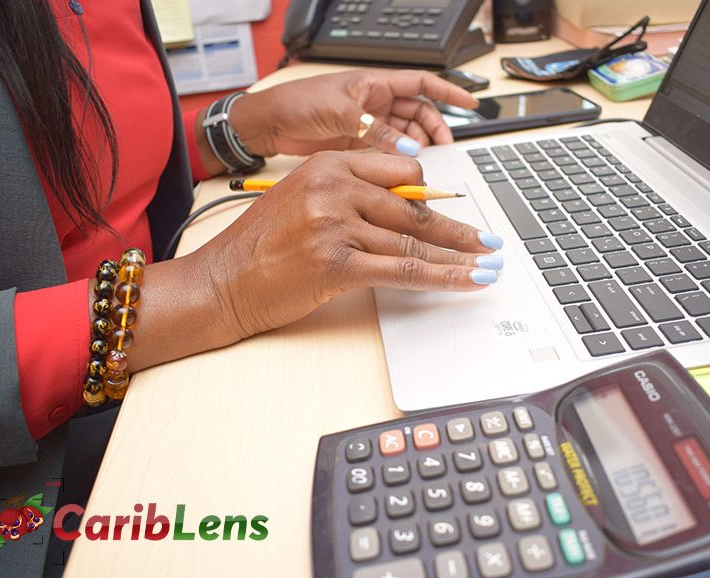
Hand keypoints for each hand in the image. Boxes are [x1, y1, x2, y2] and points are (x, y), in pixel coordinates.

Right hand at [197, 151, 502, 338]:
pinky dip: (442, 277)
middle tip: (487, 242)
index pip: (401, 173)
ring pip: (413, 240)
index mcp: (328, 164)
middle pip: (413, 207)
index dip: (435, 196)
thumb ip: (352, 197)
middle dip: (456, 230)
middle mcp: (334, 188)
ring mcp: (335, 225)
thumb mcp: (304, 200)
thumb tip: (405, 211)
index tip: (458, 210)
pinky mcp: (337, 264)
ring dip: (457, 256)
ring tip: (486, 264)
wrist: (222, 281)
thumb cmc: (260, 245)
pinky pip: (403, 269)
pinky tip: (467, 281)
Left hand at [228, 70, 477, 157]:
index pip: (421, 83)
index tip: (470, 103)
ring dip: (417, 146)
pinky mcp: (358, 143)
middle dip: (434, 127)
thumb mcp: (342, 114)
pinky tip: (404, 170)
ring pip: (404, 134)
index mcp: (374, 84)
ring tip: (425, 161)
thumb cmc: (298, 103)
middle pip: (417, 112)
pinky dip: (397, 161)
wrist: (270, 123)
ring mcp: (367, 124)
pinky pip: (387, 151)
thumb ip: (377, 132)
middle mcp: (374, 102)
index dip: (448, 92)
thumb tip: (408, 148)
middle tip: (444, 145)